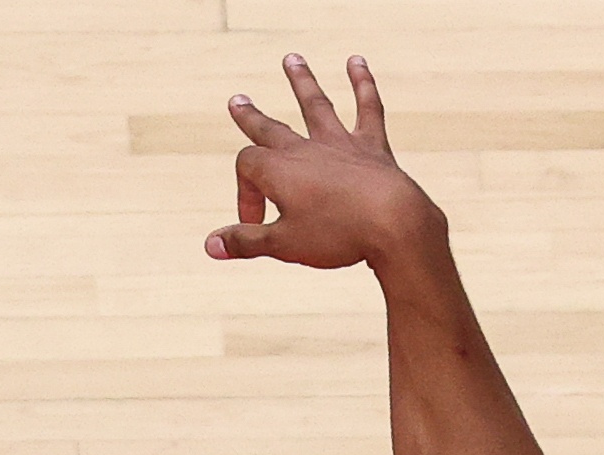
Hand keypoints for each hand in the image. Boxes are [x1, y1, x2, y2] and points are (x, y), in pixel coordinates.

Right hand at [204, 53, 438, 269]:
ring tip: (292, 59)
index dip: (246, 195)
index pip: (247, 169)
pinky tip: (357, 62)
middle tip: (237, 101)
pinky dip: (362, 84)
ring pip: (315, 105)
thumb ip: (246, 242)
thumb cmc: (337, 235)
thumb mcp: (284, 245)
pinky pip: (366, 108)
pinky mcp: (371, 146)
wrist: (392, 223)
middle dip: (251, 117)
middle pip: (270, 127)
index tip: (256, 224)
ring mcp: (338, 143)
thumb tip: (210, 246)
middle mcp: (304, 149)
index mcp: (276, 170)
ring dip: (302, 81)